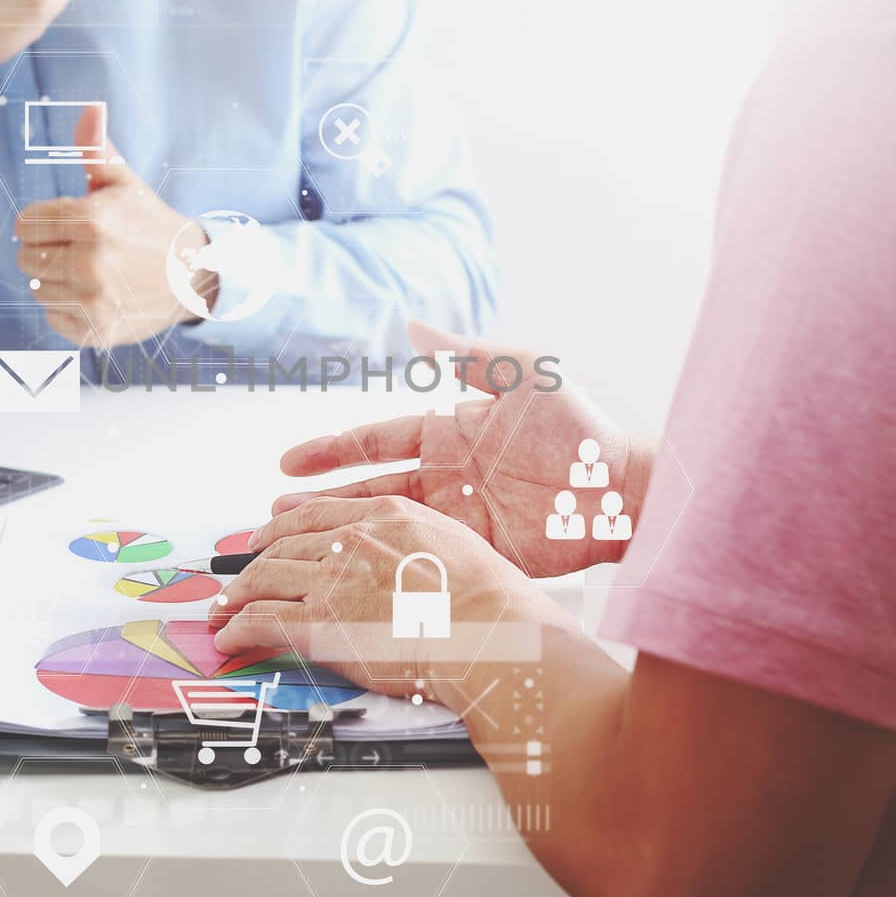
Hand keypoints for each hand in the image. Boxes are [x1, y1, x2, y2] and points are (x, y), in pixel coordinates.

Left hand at [16, 105, 216, 346]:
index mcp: (92, 221)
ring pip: (36, 289)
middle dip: (45, 250)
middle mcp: (90, 263)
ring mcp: (93, 301)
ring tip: (89, 273)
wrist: (193, 275)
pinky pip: (53, 318)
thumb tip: (89, 108)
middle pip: (25, 257)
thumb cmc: (150, 225)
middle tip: (79, 249)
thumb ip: (96, 150)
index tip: (66, 225)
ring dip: (55, 281)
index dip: (41, 221)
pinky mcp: (96, 332)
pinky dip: (67, 310)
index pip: (25, 224)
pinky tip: (94, 296)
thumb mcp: (125, 184)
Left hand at [208, 496, 557, 698]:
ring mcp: (334, 580)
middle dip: (253, 559)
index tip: (269, 533)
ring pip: (265, 578)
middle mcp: (353, 540)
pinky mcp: (321, 623)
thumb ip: (417, 544)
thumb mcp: (456, 545)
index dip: (285, 524)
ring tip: (223, 608)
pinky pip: (263, 620)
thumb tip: (404, 562)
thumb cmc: (491, 600)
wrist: (492, 632)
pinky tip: (230, 637)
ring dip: (237, 595)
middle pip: (285, 543)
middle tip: (238, 573)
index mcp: (387, 514)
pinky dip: (238, 629)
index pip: (319, 513)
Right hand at [270, 323, 654, 576]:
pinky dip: (386, 563)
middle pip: (368, 487)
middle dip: (322, 498)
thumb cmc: (577, 425)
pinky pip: (422, 555)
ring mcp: (457, 516)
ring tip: (298, 542)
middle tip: (275, 510)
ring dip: (343, 532)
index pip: (373, 441)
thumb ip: (465, 354)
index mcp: (446, 432)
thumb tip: (414, 325)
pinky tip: (352, 571)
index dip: (330, 450)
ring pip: (386, 524)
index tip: (289, 461)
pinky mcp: (476, 551)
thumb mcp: (521, 374)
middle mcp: (444, 475)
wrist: (620, 489)